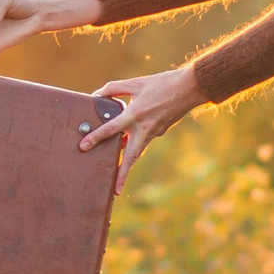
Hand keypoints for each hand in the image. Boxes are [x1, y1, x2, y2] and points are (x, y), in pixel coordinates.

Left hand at [78, 67, 201, 194]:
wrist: (190, 88)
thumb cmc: (162, 83)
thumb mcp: (136, 83)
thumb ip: (114, 88)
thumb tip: (98, 95)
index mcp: (135, 114)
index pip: (110, 129)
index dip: (95, 137)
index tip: (83, 147)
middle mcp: (144, 128)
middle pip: (130, 157)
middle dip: (122, 175)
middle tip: (115, 190)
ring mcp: (154, 132)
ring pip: (137, 152)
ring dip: (127, 163)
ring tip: (118, 175)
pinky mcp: (160, 131)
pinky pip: (143, 141)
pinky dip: (135, 143)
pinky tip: (127, 141)